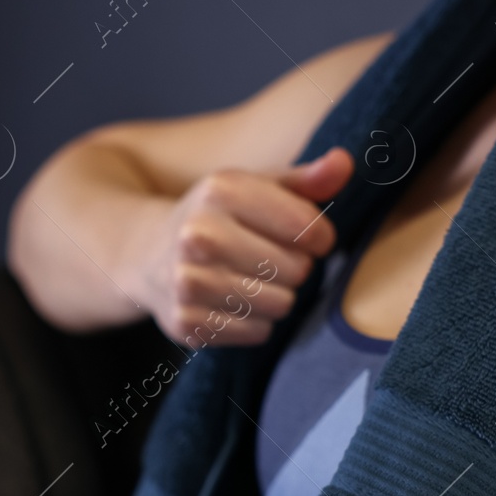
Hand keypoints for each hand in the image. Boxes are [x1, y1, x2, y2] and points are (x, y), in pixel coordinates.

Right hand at [132, 147, 351, 344]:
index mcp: (221, 190)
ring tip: (253, 279)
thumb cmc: (220, 217)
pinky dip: (254, 322)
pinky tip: (233, 302)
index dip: (319, 236)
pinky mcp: (185, 322)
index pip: (308, 228)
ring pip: (279, 305)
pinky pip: (256, 332)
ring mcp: (187, 282)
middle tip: (271, 259)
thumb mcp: (257, 187)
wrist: (149, 253)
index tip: (304, 235)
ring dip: (277, 296)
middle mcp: (198, 234)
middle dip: (295, 267)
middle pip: (297, 270)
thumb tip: (345, 163)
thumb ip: (306, 179)